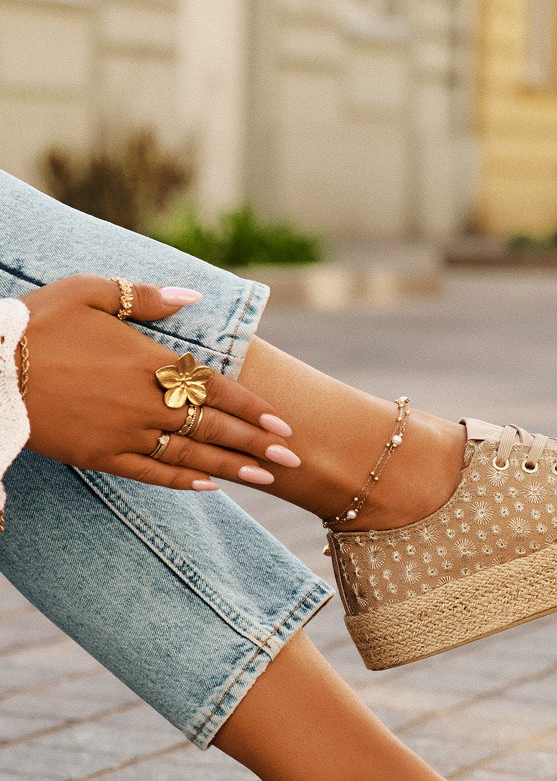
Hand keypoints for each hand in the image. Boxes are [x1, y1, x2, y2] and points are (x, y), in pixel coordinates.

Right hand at [20, 275, 296, 489]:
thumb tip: (194, 298)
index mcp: (148, 361)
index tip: (283, 424)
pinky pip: (150, 474)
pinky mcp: (100, 456)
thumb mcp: (91, 292)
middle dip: (257, 446)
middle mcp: (144, 401)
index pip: (215, 388)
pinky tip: (209, 488)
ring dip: (232, 469)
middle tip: (294, 462)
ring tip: (268, 481)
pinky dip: (182, 482)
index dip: (252, 408)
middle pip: (213, 428)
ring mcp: (123, 433)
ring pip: (190, 456)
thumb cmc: (39, 323)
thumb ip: (148, 297)